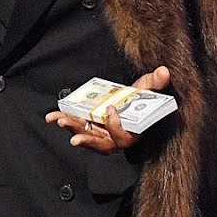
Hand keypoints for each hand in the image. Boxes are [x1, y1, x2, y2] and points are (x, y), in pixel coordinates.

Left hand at [45, 66, 170, 152]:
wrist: (134, 100)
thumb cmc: (142, 98)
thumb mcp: (148, 89)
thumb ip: (156, 83)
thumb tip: (164, 71)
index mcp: (132, 131)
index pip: (123, 138)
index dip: (116, 127)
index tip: (110, 110)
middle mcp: (116, 137)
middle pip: (102, 144)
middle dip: (88, 140)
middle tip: (75, 137)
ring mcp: (102, 133)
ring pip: (87, 136)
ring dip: (73, 129)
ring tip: (60, 121)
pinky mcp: (91, 126)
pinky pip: (77, 126)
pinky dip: (64, 120)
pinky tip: (52, 117)